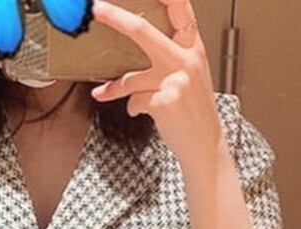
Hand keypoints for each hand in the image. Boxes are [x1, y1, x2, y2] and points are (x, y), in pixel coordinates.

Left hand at [90, 0, 224, 163]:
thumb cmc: (192, 111)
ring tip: (102, 93)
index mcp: (193, 49)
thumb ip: (169, 59)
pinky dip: (133, 109)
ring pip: (131, 78)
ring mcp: (175, 80)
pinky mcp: (164, 101)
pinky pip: (133, 101)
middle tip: (96, 8)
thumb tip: (133, 57)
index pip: (181, 10)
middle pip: (144, 32)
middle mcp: (186, 60)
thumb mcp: (188, 77)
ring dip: (113, 88)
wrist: (204, 143)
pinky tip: (142, 113)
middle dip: (116, 18)